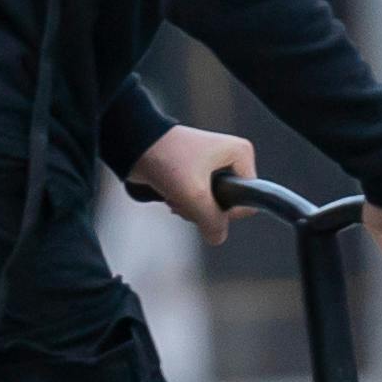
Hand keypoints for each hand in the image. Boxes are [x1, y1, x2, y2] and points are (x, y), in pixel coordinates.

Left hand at [124, 125, 255, 235]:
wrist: (134, 144)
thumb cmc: (167, 159)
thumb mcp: (194, 195)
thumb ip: (212, 222)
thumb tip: (218, 238)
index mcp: (240, 154)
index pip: (247, 199)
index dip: (226, 211)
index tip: (203, 204)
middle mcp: (230, 157)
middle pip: (228, 204)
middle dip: (203, 209)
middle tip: (184, 199)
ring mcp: (212, 165)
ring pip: (210, 205)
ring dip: (190, 208)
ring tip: (174, 196)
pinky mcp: (195, 172)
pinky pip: (197, 200)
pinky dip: (183, 203)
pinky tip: (169, 196)